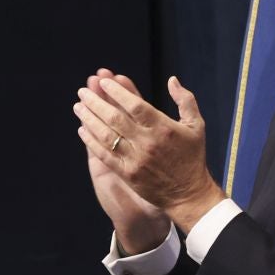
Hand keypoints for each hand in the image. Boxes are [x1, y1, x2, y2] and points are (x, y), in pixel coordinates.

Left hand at [75, 70, 221, 230]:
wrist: (189, 195)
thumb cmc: (192, 157)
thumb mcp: (196, 126)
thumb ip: (185, 101)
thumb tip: (172, 79)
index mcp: (163, 128)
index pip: (135, 105)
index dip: (118, 92)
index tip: (104, 82)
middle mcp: (147, 142)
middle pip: (115, 118)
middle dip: (96, 102)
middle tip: (82, 92)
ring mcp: (136, 159)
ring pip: (106, 135)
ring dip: (89, 119)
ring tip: (78, 106)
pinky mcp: (127, 174)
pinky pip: (105, 155)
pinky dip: (91, 141)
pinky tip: (82, 129)